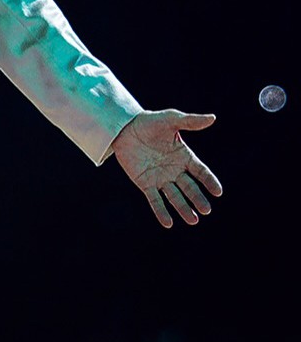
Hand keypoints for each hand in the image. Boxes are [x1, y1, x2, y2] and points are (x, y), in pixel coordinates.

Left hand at [111, 110, 220, 227]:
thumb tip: (212, 118)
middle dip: (197, 199)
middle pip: (189, 187)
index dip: (209, 181)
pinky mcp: (145, 183)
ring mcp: (160, 178)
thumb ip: (191, 121)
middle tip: (206, 210)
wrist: (123, 127)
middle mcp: (175, 170)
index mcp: (184, 157)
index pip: (201, 172)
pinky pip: (154, 200)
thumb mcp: (171, 120)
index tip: (218, 192)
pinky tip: (168, 223)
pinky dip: (161, 211)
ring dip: (183, 209)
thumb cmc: (149, 122)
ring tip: (193, 220)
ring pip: (174, 196)